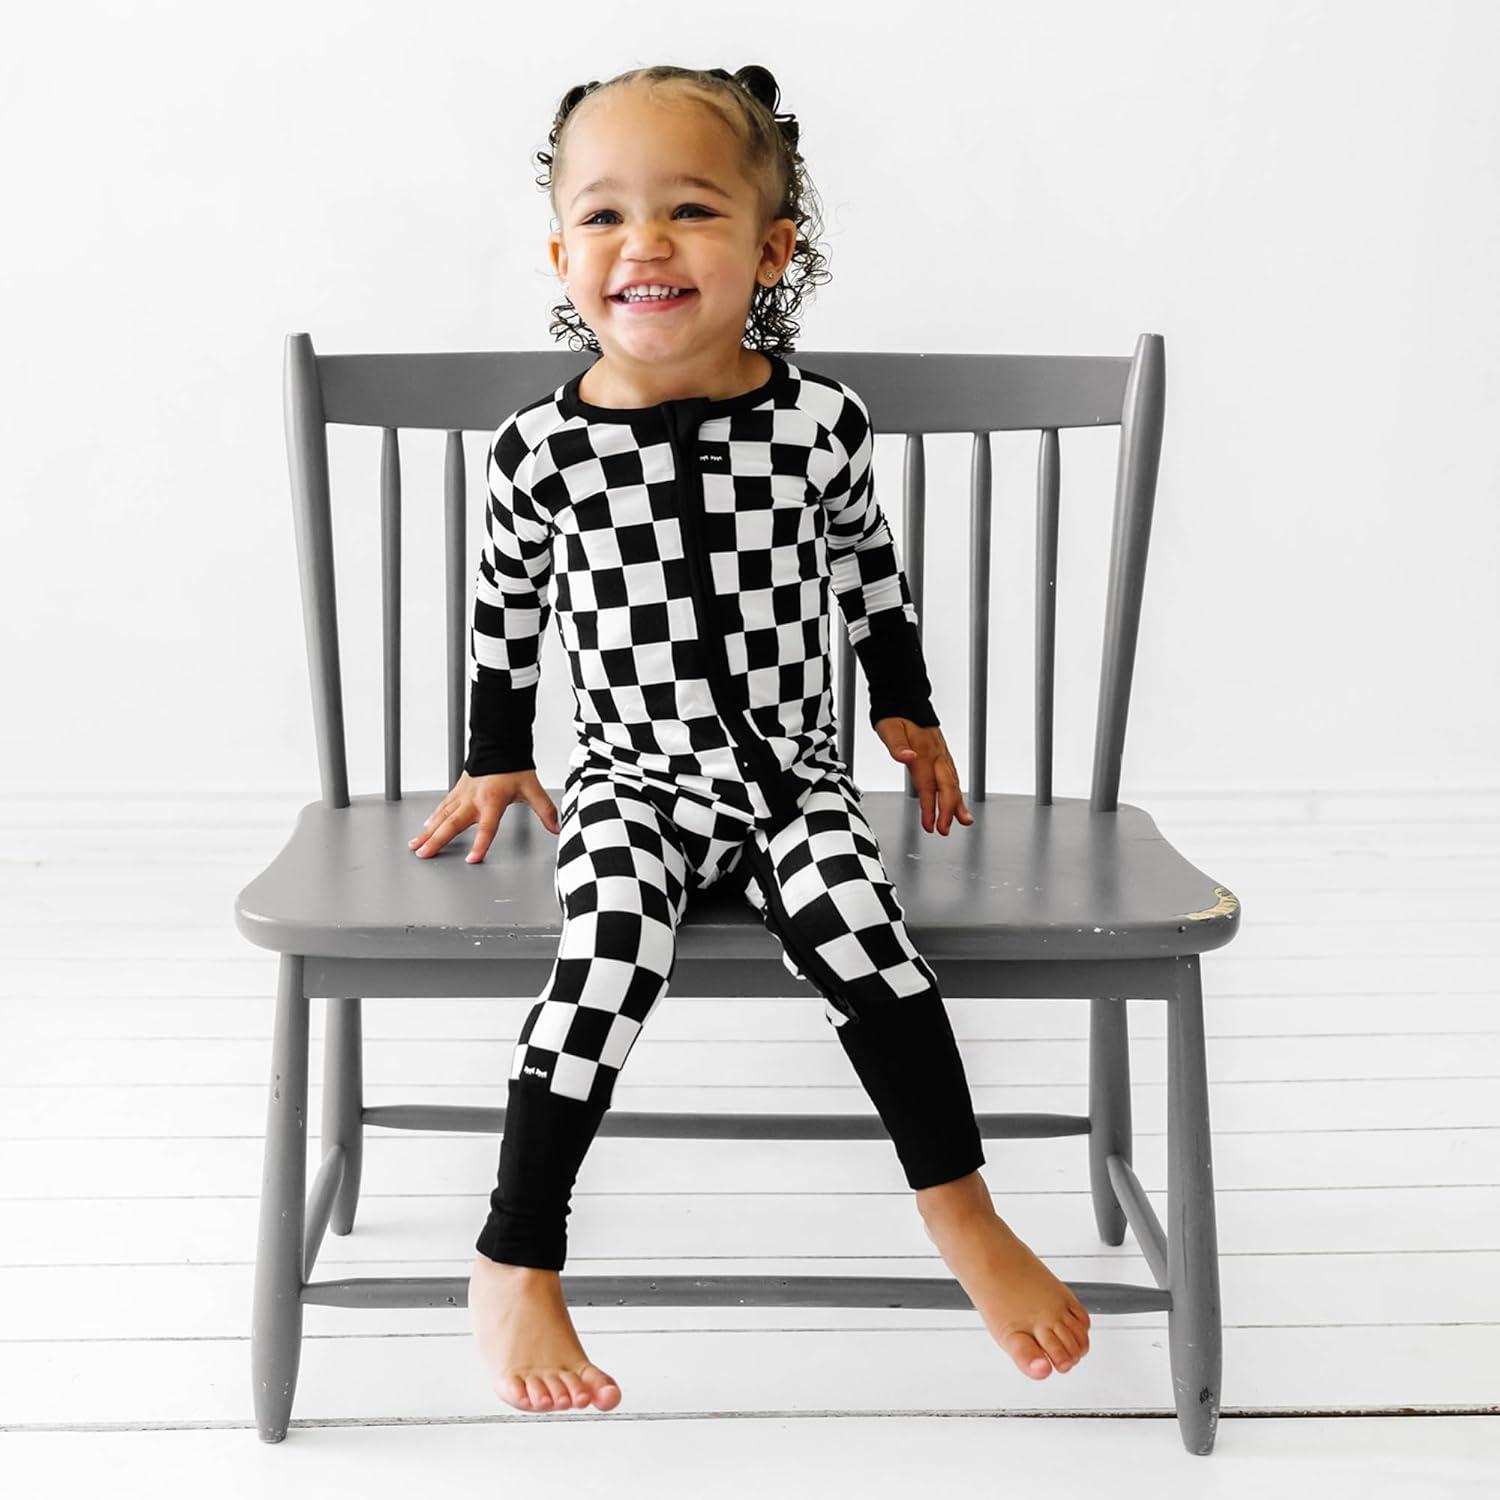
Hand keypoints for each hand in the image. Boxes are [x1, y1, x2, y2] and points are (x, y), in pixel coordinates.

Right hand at [407, 769, 560, 862]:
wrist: (499, 743)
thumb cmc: (514, 766)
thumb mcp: (532, 788)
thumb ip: (544, 809)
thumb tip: (557, 827)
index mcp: (492, 800)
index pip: (486, 827)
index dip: (480, 844)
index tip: (472, 859)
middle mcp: (473, 799)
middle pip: (453, 824)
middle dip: (437, 840)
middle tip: (425, 854)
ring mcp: (463, 795)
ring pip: (442, 816)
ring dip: (428, 832)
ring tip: (416, 846)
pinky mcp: (458, 791)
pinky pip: (442, 807)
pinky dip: (432, 818)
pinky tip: (425, 828)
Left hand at [873, 718, 973, 835]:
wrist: (905, 700)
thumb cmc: (895, 716)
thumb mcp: (889, 729)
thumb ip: (897, 746)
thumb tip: (906, 756)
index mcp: (923, 751)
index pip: (927, 785)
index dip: (929, 807)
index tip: (929, 824)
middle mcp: (936, 754)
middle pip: (947, 787)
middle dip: (948, 810)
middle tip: (945, 830)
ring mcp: (942, 754)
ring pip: (954, 782)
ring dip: (958, 803)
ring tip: (964, 821)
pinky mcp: (942, 754)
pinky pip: (952, 776)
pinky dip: (957, 791)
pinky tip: (958, 802)